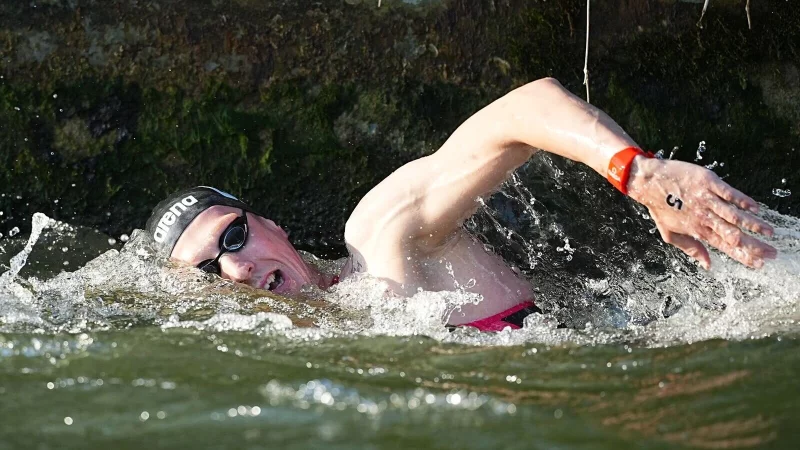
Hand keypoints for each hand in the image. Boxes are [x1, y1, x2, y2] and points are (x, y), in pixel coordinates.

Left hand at [627, 157, 776, 268]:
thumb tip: (708, 265)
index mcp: (697, 230)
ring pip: (733, 215)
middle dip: (754, 245)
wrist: (648, 181)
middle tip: (772, 252)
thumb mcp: (669, 233)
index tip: (759, 263)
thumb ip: (691, 248)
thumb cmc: (659, 207)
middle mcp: (704, 217)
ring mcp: (706, 199)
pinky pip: (728, 193)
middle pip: (733, 234)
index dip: (743, 256)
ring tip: (769, 232)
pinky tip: (755, 208)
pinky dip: (742, 201)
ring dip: (753, 224)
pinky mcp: (707, 182)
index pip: (724, 246)